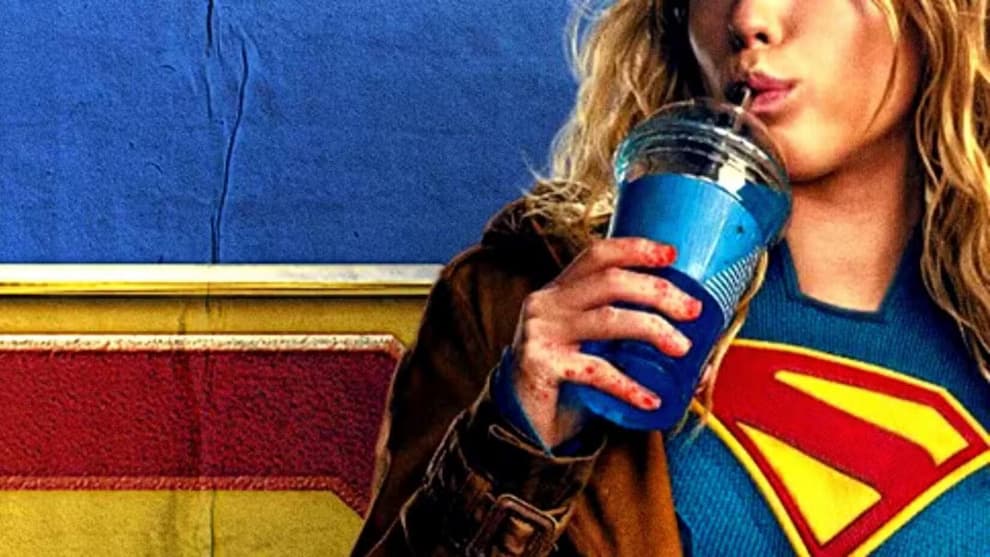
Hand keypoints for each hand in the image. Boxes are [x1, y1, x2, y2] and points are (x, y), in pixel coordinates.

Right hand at [509, 237, 701, 445]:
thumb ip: (627, 340)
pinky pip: (596, 370)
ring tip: (682, 347)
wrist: (522, 422)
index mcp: (559, 290)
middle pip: (610, 281)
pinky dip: (628, 385)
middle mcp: (546, 303)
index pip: (597, 255)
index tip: (672, 254)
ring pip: (608, 320)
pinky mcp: (540, 365)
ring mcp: (541, 332)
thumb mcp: (593, 348)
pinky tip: (651, 399)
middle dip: (658, 291)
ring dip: (653, 329)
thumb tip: (694, 355)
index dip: (635, 249)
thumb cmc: (566, 382)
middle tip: (692, 310)